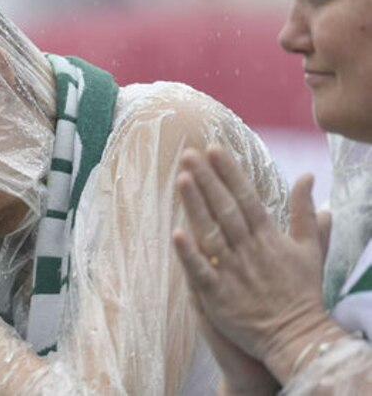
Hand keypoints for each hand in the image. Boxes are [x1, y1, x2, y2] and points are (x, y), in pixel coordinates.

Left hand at [172, 146, 335, 382]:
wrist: (298, 338)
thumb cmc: (301, 292)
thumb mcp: (310, 250)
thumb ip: (305, 212)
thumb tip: (307, 176)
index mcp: (269, 238)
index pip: (246, 198)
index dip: (230, 173)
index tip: (214, 148)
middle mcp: (250, 251)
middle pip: (226, 209)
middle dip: (208, 180)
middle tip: (189, 153)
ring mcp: (233, 273)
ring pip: (211, 234)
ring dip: (196, 206)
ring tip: (181, 179)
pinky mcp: (219, 297)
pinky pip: (201, 272)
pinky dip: (189, 254)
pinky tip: (176, 233)